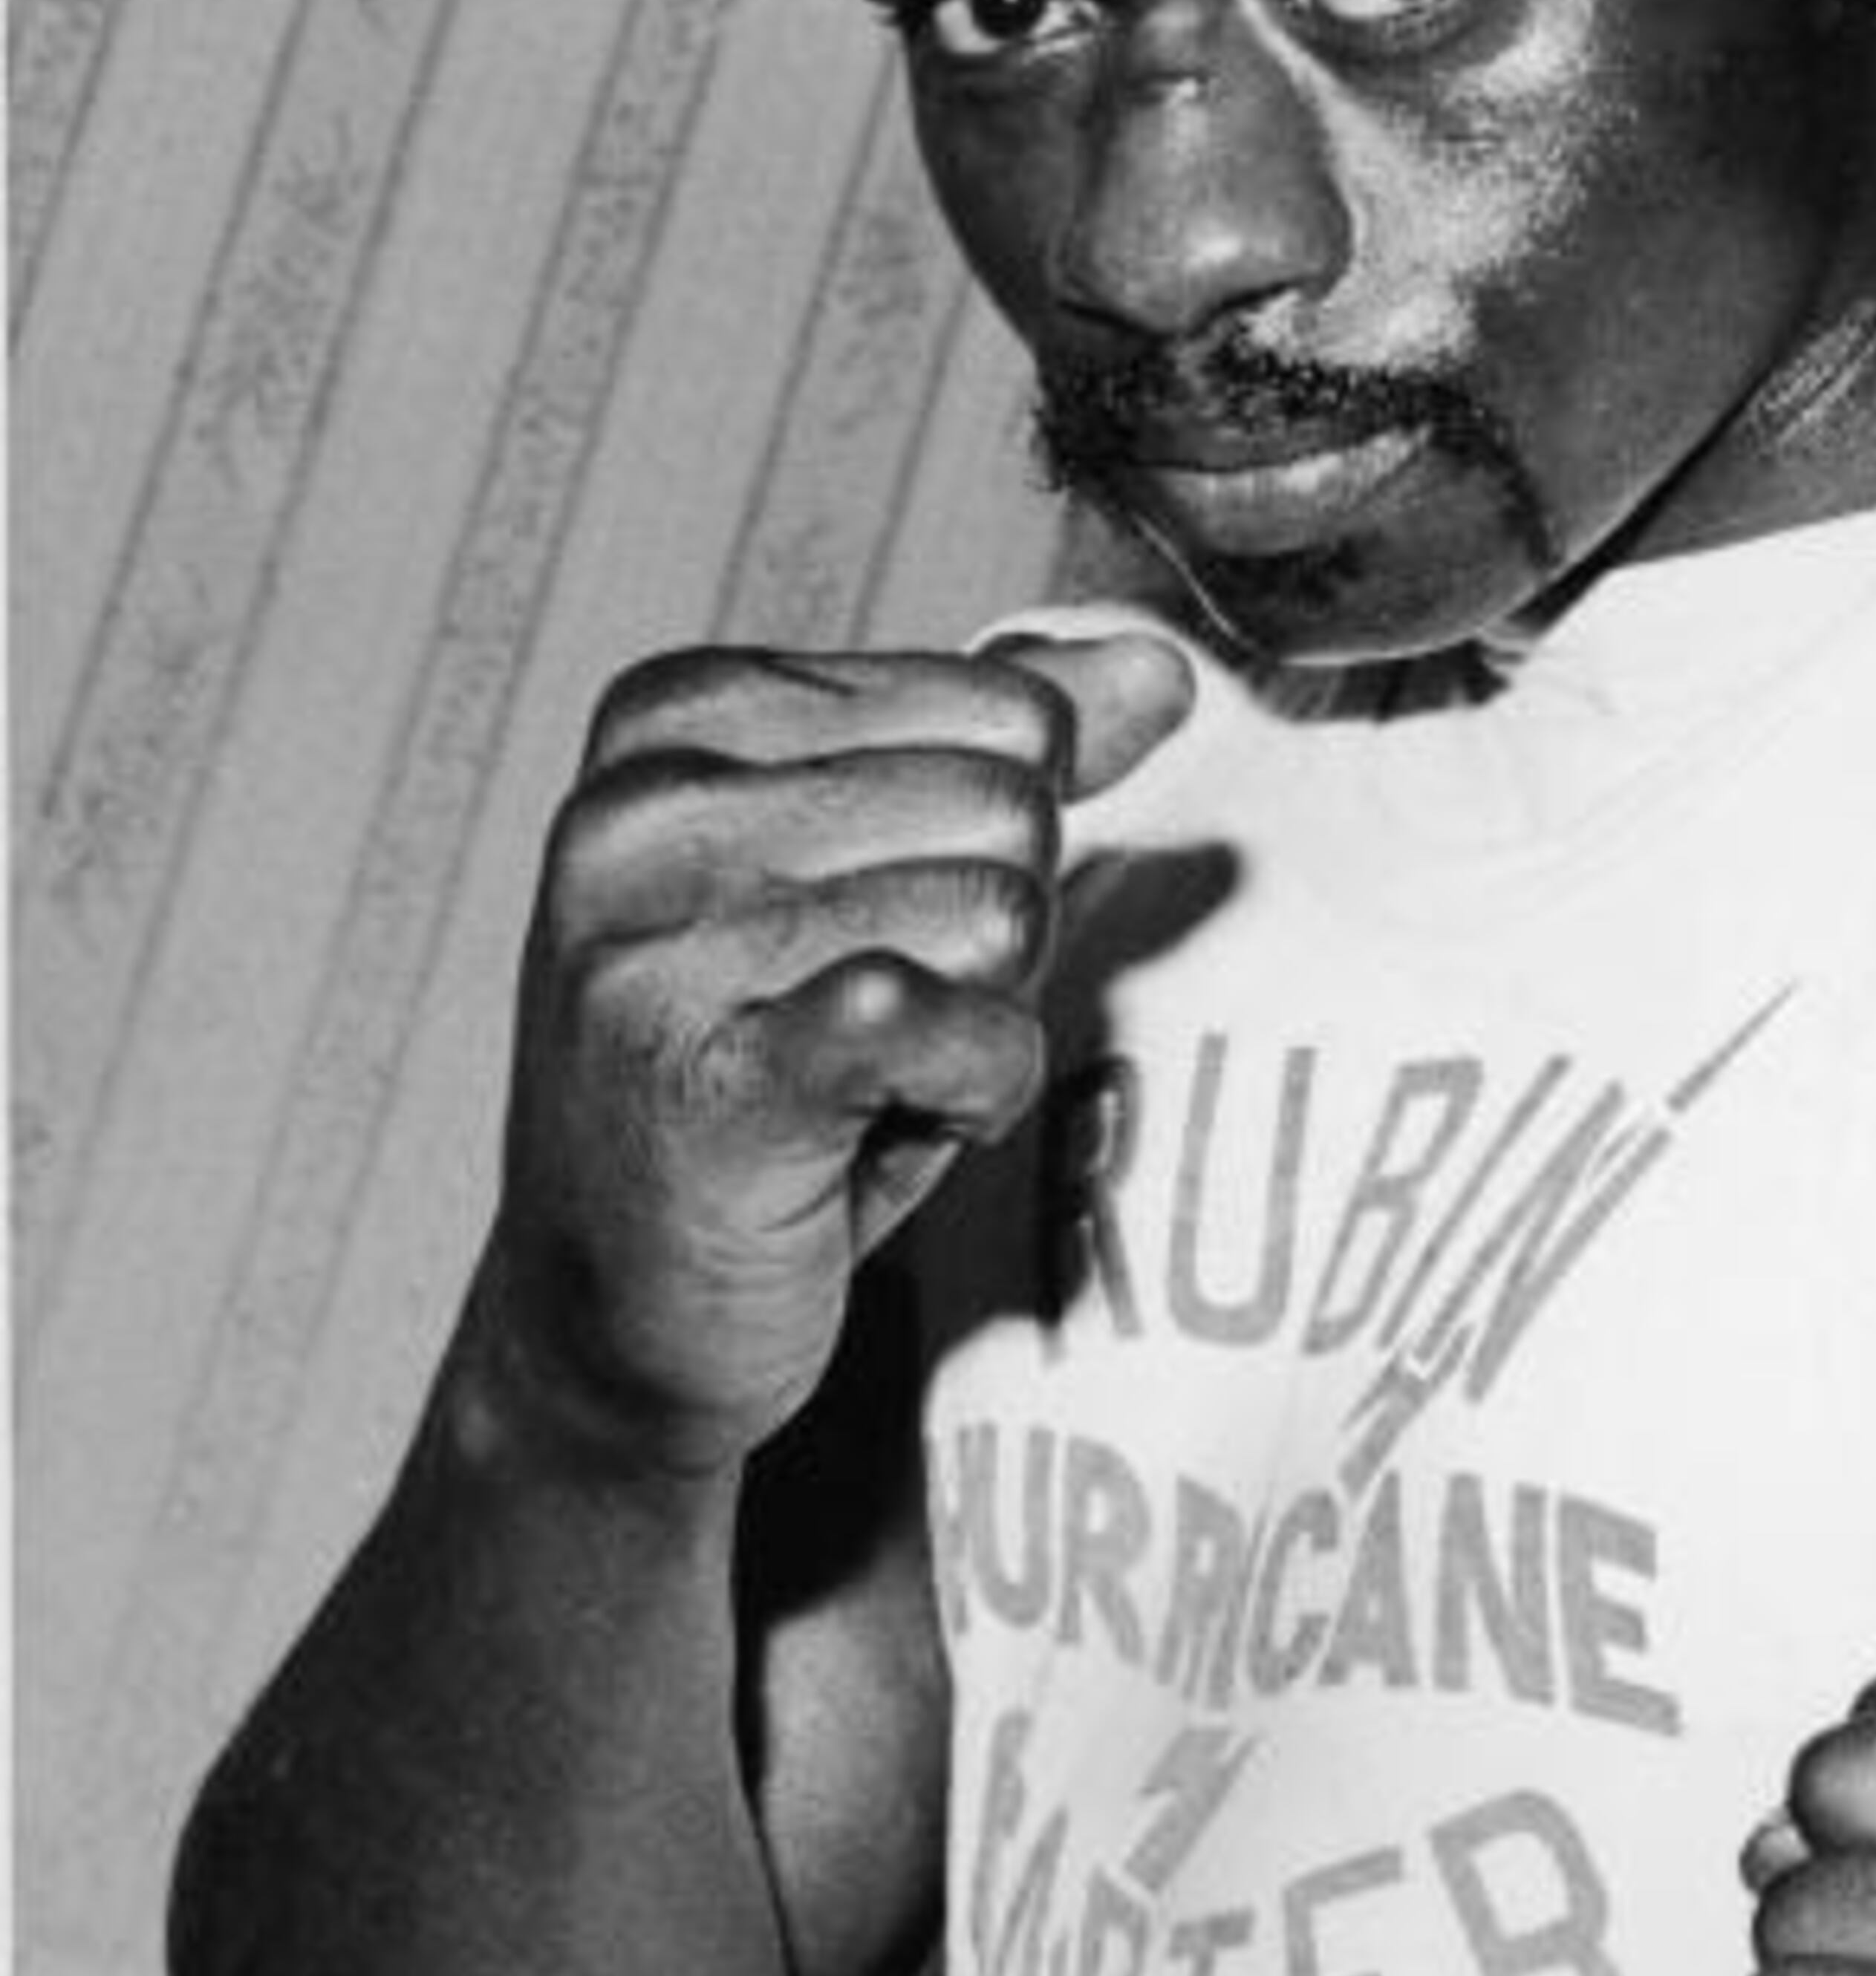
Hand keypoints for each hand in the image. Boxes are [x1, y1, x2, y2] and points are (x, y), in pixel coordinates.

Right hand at [486, 632, 1191, 1473]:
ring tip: (862, 1078)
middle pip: (1008, 804)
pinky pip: (953, 1019)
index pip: (1004, 704)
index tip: (875, 926)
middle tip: (876, 1023)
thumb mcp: (881, 872)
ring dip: (977, 1021)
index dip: (991, 841)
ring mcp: (661, 945)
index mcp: (677, 717)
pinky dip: (973, 1086)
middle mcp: (644, 809)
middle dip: (993, 932)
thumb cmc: (768, 1073)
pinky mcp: (714, 1078)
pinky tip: (892, 1124)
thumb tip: (1162, 668)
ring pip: (998, 912)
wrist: (614, 1307)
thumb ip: (1012, 748)